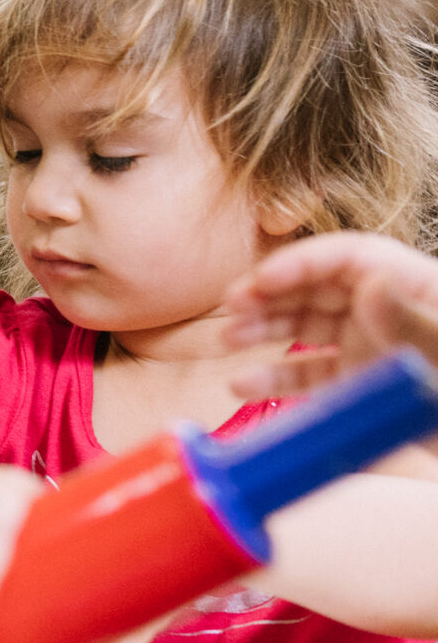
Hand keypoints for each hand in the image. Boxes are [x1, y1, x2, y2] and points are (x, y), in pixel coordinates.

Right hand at [222, 231, 437, 397]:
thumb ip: (415, 320)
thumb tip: (369, 283)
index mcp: (417, 289)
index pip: (352, 258)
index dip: (302, 262)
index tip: (263, 281)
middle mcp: (387, 312)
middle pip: (318, 287)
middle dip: (270, 294)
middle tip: (232, 309)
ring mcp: (370, 347)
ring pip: (305, 326)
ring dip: (261, 330)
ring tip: (225, 341)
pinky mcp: (358, 384)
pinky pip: (309, 375)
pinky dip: (274, 379)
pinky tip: (243, 384)